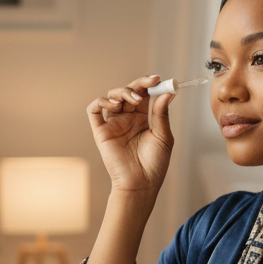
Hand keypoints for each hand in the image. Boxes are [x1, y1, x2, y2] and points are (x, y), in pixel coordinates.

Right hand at [86, 74, 174, 194]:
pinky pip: (94, 110)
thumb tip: (167, 92)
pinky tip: (115, 105)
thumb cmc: (154, 164)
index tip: (158, 79)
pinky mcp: (101, 131)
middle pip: (128, 92)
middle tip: (149, 83)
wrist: (140, 184)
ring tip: (134, 100)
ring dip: (123, 92)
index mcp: (142, 119)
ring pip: (112, 96)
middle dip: (138, 84)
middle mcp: (126, 118)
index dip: (149, 84)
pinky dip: (102, 101)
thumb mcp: (163, 136)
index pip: (143, 94)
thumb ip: (161, 114)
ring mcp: (113, 123)